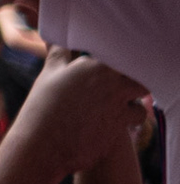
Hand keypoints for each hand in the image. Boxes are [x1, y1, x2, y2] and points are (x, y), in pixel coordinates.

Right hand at [5, 47, 145, 179]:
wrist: (43, 144)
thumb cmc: (42, 107)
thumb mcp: (49, 74)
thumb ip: (59, 54)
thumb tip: (59, 39)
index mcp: (92, 65)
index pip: (117, 54)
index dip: (115, 58)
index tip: (102, 63)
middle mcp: (110, 82)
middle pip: (135, 74)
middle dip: (128, 78)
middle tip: (113, 83)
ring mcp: (118, 104)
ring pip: (141, 96)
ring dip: (132, 98)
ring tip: (114, 102)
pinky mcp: (122, 125)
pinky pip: (138, 116)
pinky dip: (130, 116)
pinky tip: (114, 117)